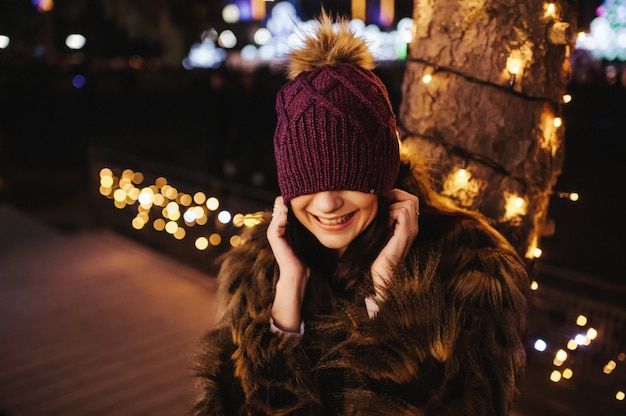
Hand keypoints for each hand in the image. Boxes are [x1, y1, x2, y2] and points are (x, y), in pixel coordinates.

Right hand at [267, 196, 309, 331]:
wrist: (299, 274)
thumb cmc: (307, 258)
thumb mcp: (310, 239)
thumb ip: (310, 230)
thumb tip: (325, 217)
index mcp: (287, 230)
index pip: (287, 212)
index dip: (292, 203)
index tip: (301, 194)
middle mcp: (279, 230)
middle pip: (281, 210)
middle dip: (287, 201)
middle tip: (294, 191)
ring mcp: (275, 234)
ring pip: (278, 214)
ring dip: (283, 206)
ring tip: (289, 197)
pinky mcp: (274, 237)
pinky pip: (277, 223)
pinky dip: (281, 215)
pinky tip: (287, 209)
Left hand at [371, 189, 419, 295]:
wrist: (381, 275)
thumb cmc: (376, 255)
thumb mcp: (379, 232)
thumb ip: (382, 218)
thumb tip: (374, 202)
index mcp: (408, 226)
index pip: (410, 200)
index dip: (396, 196)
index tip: (382, 202)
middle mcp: (413, 227)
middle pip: (413, 198)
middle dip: (397, 196)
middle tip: (383, 205)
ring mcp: (411, 230)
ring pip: (409, 202)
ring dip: (393, 206)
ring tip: (385, 219)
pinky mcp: (405, 234)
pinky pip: (403, 211)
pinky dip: (392, 213)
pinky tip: (385, 224)